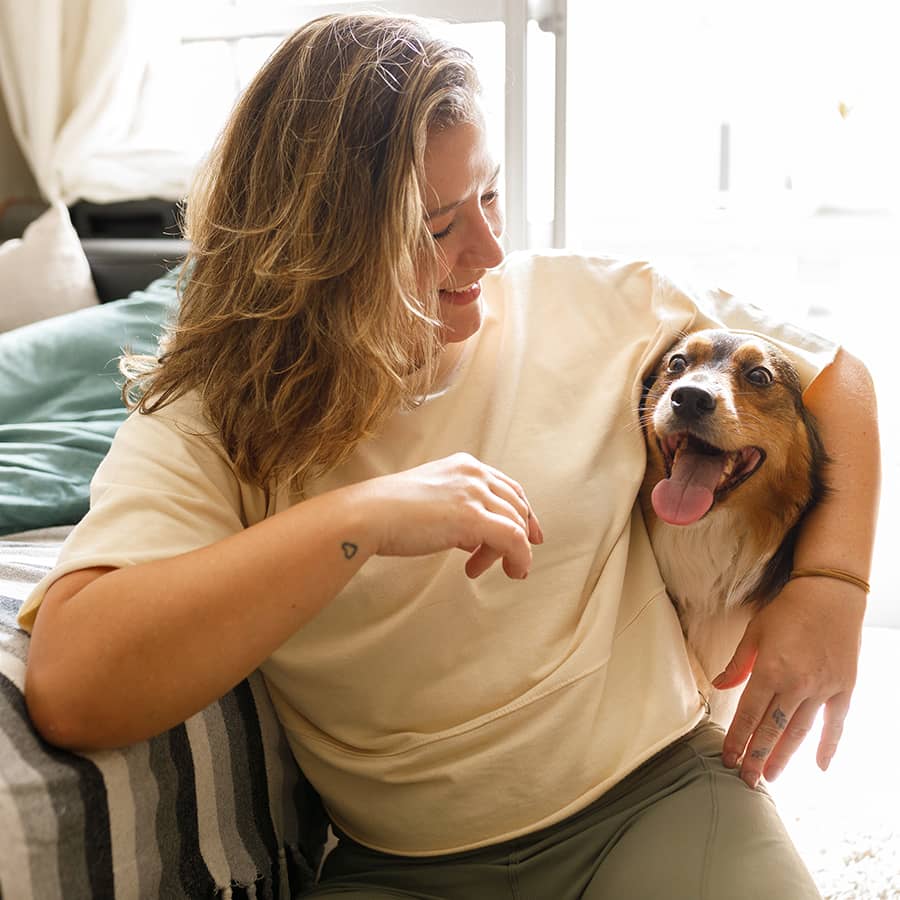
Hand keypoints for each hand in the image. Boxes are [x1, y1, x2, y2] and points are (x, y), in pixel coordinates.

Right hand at [361, 452, 543, 578]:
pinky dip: (518, 558)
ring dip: (507, 554)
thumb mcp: (432, 501)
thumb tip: (475, 539)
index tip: (530, 537)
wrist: (369, 515)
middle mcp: (474, 474)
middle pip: (516, 507)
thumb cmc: (389, 511)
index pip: (509, 488)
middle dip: (517, 537)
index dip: (524, 514)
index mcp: (465, 465)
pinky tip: (509, 571)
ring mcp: (474, 493)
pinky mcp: (473, 517)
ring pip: (516, 525)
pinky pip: (514, 539)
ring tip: (480, 570)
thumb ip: (458, 512)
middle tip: (507, 564)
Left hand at [712, 576, 864, 787]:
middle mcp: (797, 684)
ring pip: (800, 732)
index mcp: (771, 670)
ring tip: (771, 777)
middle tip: (746, 781)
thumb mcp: (755, 632)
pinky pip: (835, 724)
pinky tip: (820, 766)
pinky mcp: (843, 689)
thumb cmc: (788, 611)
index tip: (728, 758)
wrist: (831, 596)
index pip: (749, 714)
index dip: (738, 738)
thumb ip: (737, 664)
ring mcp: (823, 689)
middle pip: (773, 729)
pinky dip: (828, 746)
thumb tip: (717, 684)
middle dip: (757, 757)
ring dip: (784, 756)